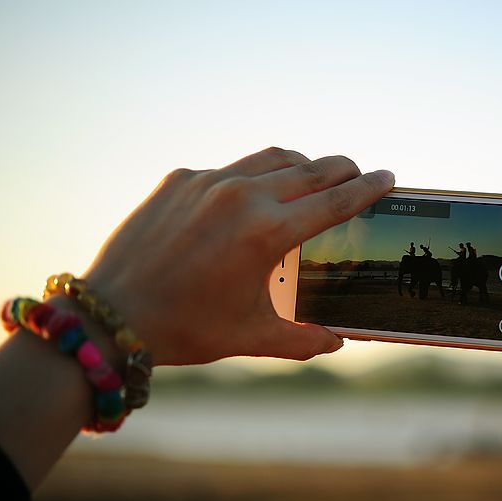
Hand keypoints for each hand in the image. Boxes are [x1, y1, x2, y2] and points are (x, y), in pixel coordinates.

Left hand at [84, 147, 394, 364]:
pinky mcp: (179, 179)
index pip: (335, 201)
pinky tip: (254, 195)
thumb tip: (337, 342)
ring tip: (314, 175)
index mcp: (267, 232)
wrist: (112, 315)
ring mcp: (207, 182)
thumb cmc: (186, 329)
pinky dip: (255, 176)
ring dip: (302, 164)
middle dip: (342, 169)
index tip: (389, 177)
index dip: (368, 188)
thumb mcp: (252, 337)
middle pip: (311, 168)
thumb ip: (303, 339)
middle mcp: (241, 196)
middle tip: (358, 173)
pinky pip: (231, 168)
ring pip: (272, 158)